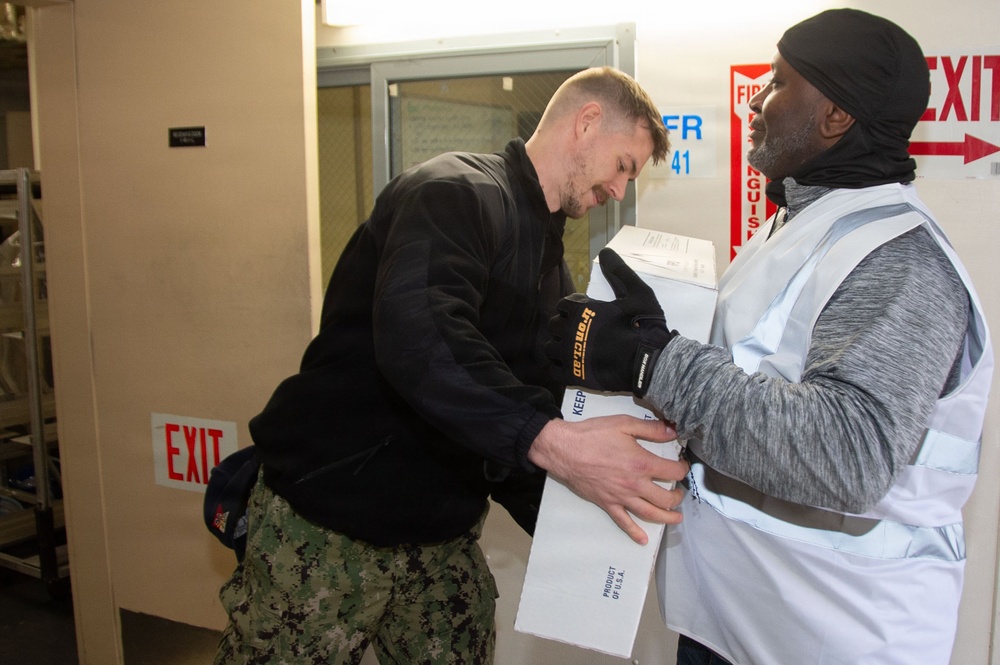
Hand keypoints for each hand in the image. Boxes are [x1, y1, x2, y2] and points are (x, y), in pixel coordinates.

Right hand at [527, 416, 688, 544]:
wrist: (565, 450)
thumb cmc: (592, 435)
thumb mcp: (623, 424)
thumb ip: (650, 429)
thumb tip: (672, 430)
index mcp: (642, 463)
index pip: (673, 472)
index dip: (682, 469)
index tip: (681, 466)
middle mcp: (635, 484)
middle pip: (665, 498)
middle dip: (677, 497)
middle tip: (679, 493)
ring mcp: (621, 497)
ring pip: (650, 513)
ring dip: (666, 518)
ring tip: (676, 518)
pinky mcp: (607, 503)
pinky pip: (623, 522)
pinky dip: (634, 532)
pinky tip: (643, 539)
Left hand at [544, 248, 674, 395]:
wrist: (649, 363)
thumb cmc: (643, 326)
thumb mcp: (637, 292)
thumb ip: (619, 271)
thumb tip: (605, 251)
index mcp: (580, 311)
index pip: (563, 305)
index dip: (574, 307)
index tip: (587, 312)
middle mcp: (569, 331)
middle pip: (554, 325)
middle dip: (565, 326)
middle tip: (581, 331)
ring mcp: (569, 355)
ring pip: (550, 348)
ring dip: (559, 346)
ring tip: (574, 349)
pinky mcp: (573, 376)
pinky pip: (555, 371)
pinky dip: (560, 368)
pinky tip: (573, 366)